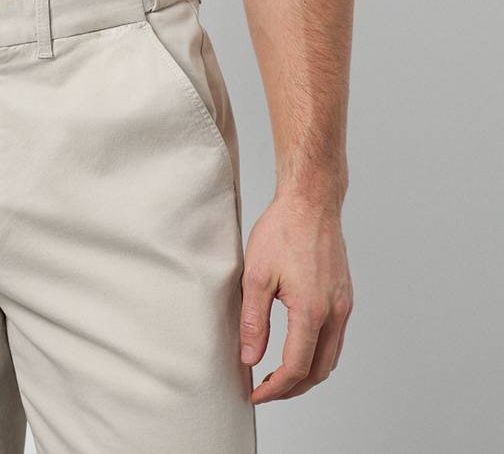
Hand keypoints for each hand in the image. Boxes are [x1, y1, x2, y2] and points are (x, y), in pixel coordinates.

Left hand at [239, 192, 352, 402]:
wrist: (311, 201)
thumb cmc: (283, 230)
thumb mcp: (256, 276)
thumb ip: (254, 322)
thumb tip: (249, 359)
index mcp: (312, 310)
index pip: (296, 367)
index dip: (274, 388)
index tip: (254, 394)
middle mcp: (335, 312)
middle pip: (319, 371)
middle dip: (292, 388)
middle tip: (265, 391)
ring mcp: (344, 305)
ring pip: (331, 358)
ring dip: (307, 374)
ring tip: (279, 375)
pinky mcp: (345, 297)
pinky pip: (336, 338)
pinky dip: (318, 353)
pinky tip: (297, 347)